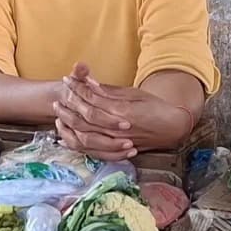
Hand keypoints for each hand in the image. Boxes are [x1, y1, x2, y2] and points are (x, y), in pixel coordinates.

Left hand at [55, 65, 194, 156]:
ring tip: (59, 114)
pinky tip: (66, 136)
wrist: (171, 127)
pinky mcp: (115, 150)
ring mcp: (115, 141)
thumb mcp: (133, 93)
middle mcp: (116, 128)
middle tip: (60, 96)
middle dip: (69, 105)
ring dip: (69, 124)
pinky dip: (76, 143)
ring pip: (84, 135)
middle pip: (84, 117)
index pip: (91, 99)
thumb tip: (90, 83)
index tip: (67, 79)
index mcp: (121, 110)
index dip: (77, 88)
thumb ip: (110, 92)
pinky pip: (91, 150)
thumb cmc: (154, 107)